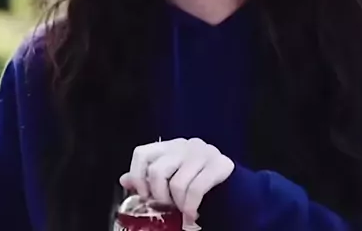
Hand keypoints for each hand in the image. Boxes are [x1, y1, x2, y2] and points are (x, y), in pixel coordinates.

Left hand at [120, 137, 235, 221]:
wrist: (237, 193)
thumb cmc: (201, 187)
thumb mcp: (171, 181)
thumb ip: (149, 179)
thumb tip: (124, 179)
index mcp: (172, 146)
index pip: (142, 153)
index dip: (138, 176)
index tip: (145, 196)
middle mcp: (187, 145)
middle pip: (157, 170)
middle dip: (159, 196)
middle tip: (168, 207)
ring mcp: (205, 152)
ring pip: (177, 183)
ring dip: (178, 204)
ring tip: (183, 211)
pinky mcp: (220, 164)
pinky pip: (196, 189)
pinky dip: (190, 208)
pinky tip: (192, 216)